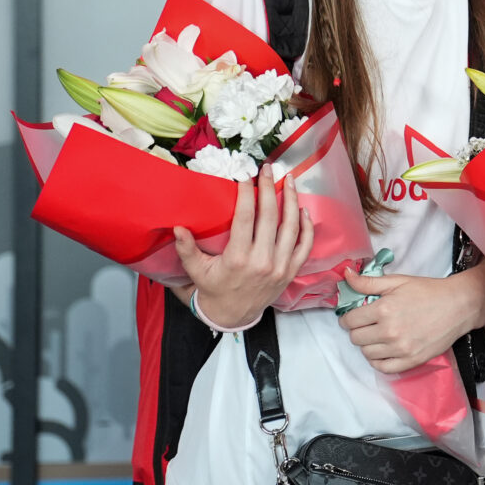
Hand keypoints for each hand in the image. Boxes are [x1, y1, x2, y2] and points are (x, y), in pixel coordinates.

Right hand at [175, 164, 312, 327]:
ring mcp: (280, 266)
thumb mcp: (196, 270)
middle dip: (269, 189)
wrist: (234, 315)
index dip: (246, 194)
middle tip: (267, 169)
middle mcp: (262, 261)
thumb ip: (186, 249)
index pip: (245, 218)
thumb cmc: (214, 288)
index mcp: (238, 258)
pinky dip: (307, 227)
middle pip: (270, 217)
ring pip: (291, 228)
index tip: (244, 175)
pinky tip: (303, 209)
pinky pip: (305, 246)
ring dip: (291, 201)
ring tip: (289, 180)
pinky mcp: (291, 271)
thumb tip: (177, 227)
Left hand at [339, 265, 484, 373]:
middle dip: (358, 330)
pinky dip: (378, 360)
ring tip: (378, 335)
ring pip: (367, 353)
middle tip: (368, 324)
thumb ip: (368, 282)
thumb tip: (345, 276)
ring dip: (368, 344)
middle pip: (356, 338)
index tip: (354, 316)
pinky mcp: (411, 360)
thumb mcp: (398, 281)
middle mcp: (389, 331)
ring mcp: (400, 348)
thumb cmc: (428, 291)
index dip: (348, 318)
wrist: (458, 306)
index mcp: (384, 309)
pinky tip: (384, 350)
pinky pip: (382, 368)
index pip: (350, 321)